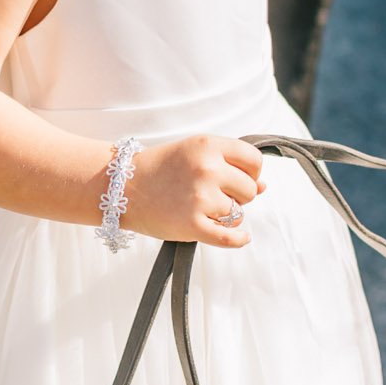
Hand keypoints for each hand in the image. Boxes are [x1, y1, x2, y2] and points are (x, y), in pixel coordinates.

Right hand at [125, 136, 266, 248]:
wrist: (121, 188)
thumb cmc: (161, 169)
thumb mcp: (194, 153)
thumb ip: (229, 165)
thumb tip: (264, 186)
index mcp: (207, 145)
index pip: (254, 160)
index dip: (251, 172)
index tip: (239, 178)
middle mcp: (206, 168)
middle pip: (249, 189)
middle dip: (238, 194)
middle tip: (213, 194)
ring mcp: (199, 197)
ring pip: (237, 212)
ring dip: (226, 213)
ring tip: (201, 207)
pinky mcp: (192, 225)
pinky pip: (229, 237)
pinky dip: (239, 239)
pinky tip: (242, 237)